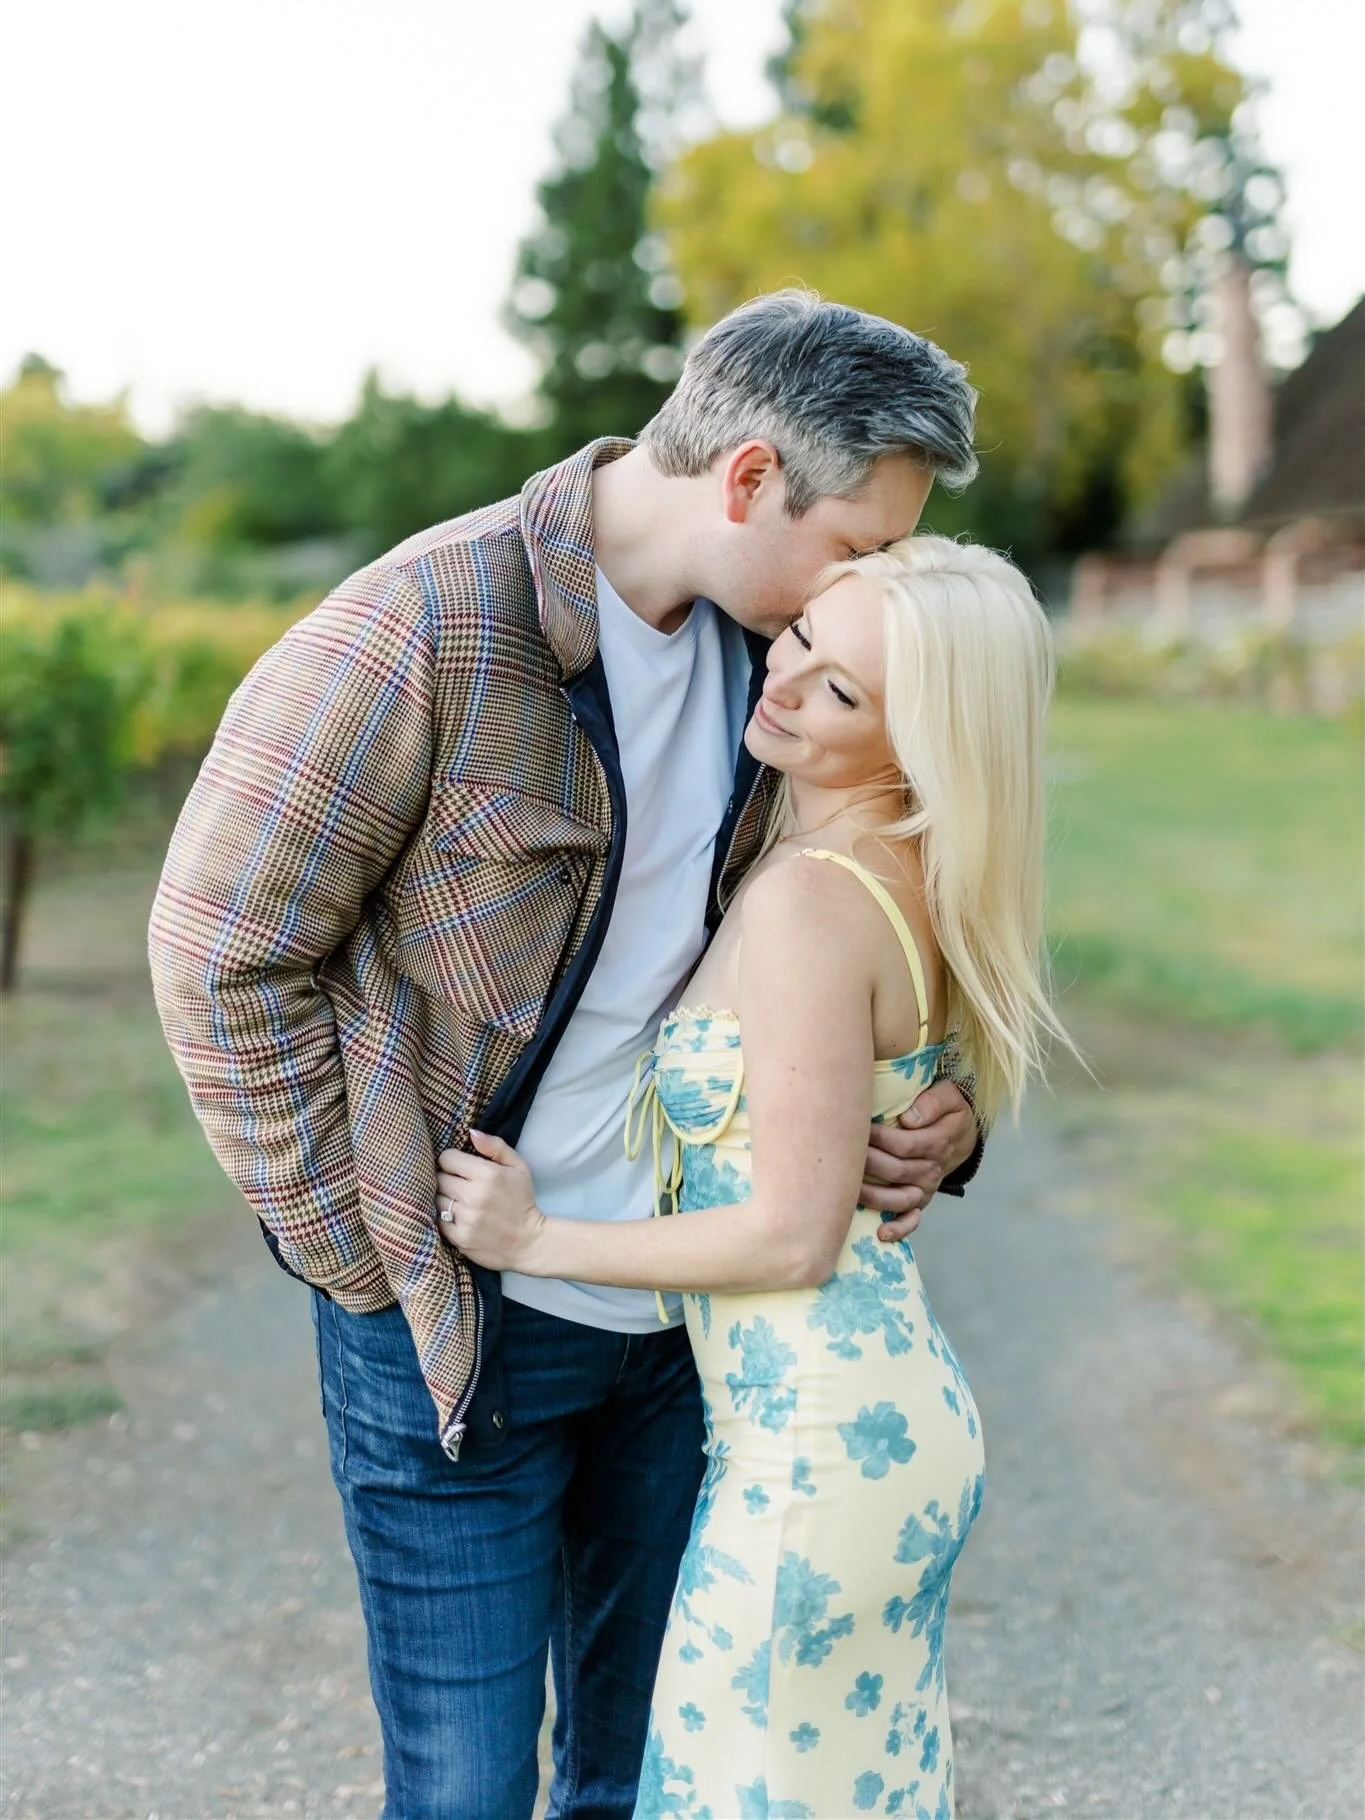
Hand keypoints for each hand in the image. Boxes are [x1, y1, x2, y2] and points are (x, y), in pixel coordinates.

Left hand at [435, 1131, 546, 1269]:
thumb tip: (471, 1133)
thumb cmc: (522, 1201)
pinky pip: (438, 1221)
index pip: (447, 1158)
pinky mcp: (460, 1238)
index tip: (458, 1167)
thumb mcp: (518, 1167)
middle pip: (439, 1179)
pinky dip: (444, 1218)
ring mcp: (465, 1218)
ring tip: (456, 1201)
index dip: (452, 1161)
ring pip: (436, 1199)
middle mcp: (473, 1195)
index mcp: (487, 1174)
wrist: (529, 1242)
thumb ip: (495, 1147)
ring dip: (443, 1198)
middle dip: (446, 1179)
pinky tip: (457, 1217)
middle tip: (457, 1184)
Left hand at [861, 1081, 976, 1241]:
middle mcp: (932, 1169)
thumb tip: (909, 1119)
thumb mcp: (948, 1096)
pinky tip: (880, 1233)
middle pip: (896, 1170)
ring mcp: (925, 1188)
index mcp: (938, 1141)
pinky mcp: (919, 1201)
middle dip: (868, 1162)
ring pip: (899, 1198)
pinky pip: (911, 1220)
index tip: (857, 1124)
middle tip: (842, 1150)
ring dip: (873, 1195)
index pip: (904, 1144)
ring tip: (848, 1186)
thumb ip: (933, 1102)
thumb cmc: (943, 1110)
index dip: (879, 1137)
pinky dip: (898, 1228)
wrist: (957, 1133)